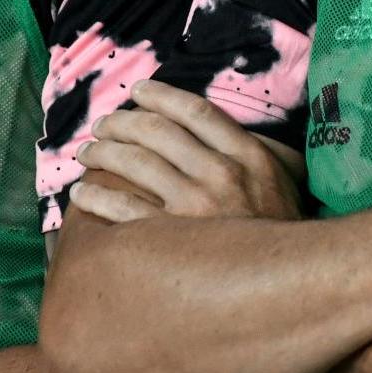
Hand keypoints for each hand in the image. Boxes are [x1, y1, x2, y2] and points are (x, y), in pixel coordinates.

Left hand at [70, 81, 301, 223]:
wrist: (289, 281)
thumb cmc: (282, 231)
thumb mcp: (286, 182)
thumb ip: (263, 152)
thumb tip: (236, 131)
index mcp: (248, 156)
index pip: (197, 112)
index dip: (162, 96)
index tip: (138, 91)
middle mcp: (220, 174)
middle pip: (158, 132)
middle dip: (122, 122)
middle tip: (102, 125)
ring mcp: (194, 207)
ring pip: (134, 164)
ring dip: (102, 153)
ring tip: (87, 153)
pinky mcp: (171, 238)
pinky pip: (121, 209)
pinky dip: (96, 197)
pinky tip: (82, 193)